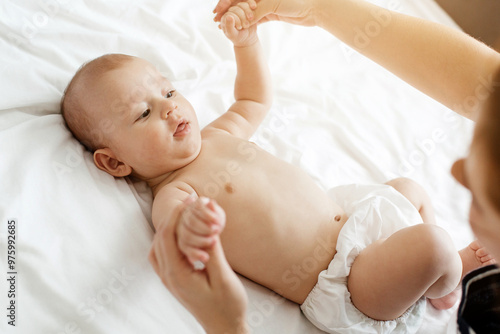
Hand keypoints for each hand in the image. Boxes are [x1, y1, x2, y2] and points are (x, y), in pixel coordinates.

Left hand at [149, 209, 248, 332]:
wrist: (224, 327)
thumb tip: (207, 227)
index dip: (177, 214)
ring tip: (185, 212)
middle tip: (190, 200)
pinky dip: (168, 238)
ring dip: (170, 226)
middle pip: (161, 237)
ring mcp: (168, 279)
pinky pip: (163, 254)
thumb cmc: (228, 305)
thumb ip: (213, 253)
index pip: (167, 236)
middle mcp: (168, 276)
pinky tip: (181, 232)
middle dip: (173, 216)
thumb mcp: (223, 278)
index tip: (190, 198)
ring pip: (159, 245)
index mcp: (177, 274)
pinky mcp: (173, 280)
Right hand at [214, 0, 316, 26]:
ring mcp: (266, 4)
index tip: (218, 11)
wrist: (313, 8)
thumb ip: (258, 12)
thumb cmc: (296, 2)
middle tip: (217, 18)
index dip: (226, 2)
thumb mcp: (274, 5)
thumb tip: (246, 22)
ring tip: (224, 24)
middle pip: (240, 1)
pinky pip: (255, 18)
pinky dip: (246, 23)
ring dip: (235, 17)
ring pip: (246, 10)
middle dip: (227, 9)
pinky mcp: (271, 13)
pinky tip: (238, 28)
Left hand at [221, 2, 258, 47]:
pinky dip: (251, 9)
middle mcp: (231, 12)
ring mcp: (239, 10)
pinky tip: (253, 15)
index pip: (230, 12)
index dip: (236, 19)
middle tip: (245, 26)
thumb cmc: (238, 37)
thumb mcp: (232, 34)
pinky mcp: (247, 10)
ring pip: (243, 5)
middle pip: (237, 8)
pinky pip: (249, 5)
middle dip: (242, 17)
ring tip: (250, 21)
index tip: (239, 27)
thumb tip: (229, 16)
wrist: (247, 39)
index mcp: (225, 17)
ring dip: (247, 13)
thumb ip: (229, 26)